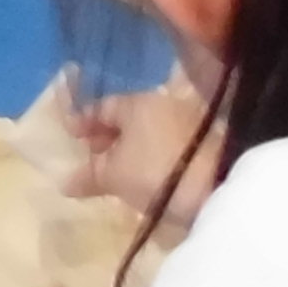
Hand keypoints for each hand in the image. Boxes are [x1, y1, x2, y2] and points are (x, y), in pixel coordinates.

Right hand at [71, 75, 223, 220]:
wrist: (221, 183)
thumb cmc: (156, 171)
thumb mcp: (115, 176)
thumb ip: (90, 175)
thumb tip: (66, 181)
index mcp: (136, 102)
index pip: (103, 106)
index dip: (85, 121)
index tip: (73, 136)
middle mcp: (164, 104)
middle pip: (129, 118)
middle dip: (111, 137)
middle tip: (97, 158)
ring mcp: (190, 122)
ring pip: (152, 132)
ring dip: (136, 149)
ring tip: (124, 172)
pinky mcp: (209, 143)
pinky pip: (171, 146)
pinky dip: (157, 157)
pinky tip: (152, 176)